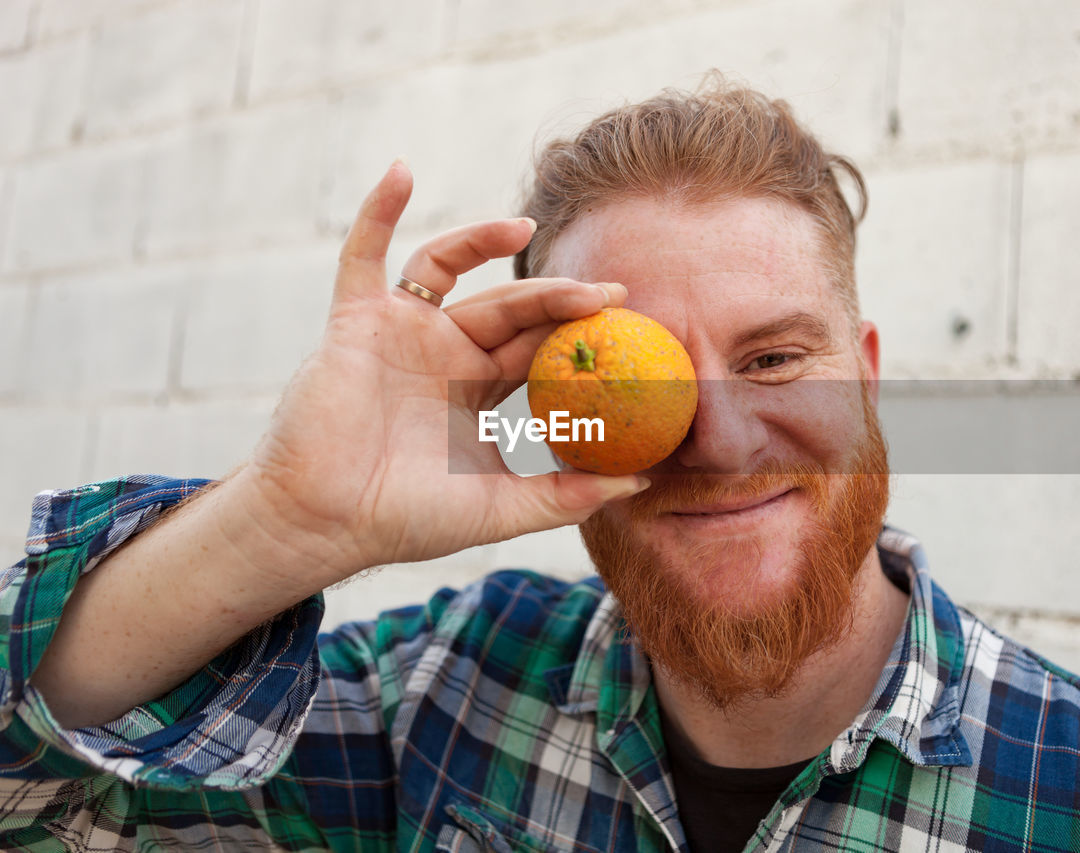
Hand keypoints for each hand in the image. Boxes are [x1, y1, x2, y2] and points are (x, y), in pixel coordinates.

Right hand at [237, 161, 646, 587]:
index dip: (581, 331)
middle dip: (558, 296)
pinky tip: (401, 171)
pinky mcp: (355, 321)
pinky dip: (378, 211)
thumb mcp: (500, 510)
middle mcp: (444, 353)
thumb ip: (566, 497)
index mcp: (478, 388)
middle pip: (509, 306)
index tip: (630, 322)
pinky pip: (364, 254)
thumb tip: (639, 486)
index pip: (539, 347)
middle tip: (609, 293)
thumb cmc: (406, 519)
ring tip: (524, 227)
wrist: (324, 522)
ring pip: (448, 266)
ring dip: (483, 239)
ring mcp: (400, 332)